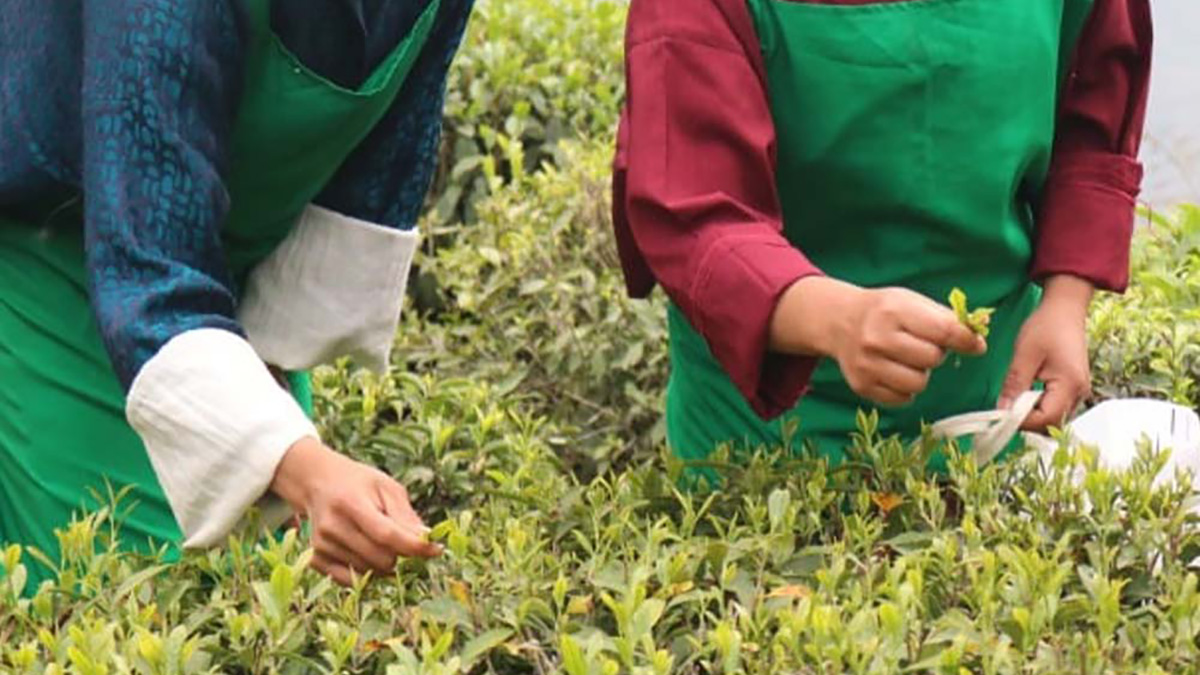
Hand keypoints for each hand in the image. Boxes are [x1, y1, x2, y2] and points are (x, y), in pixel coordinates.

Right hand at [270, 437, 440, 585]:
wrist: (318, 483)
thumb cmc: (359, 484)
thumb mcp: (386, 487)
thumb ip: (405, 515)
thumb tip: (426, 540)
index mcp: (351, 503)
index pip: (387, 534)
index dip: (414, 546)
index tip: (436, 550)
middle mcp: (332, 526)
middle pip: (380, 558)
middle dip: (399, 554)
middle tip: (400, 540)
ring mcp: (321, 546)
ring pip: (369, 572)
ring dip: (383, 563)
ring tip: (377, 540)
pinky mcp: (316, 560)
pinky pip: (351, 581)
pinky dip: (366, 572)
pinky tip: (365, 553)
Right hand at [771, 277, 986, 405]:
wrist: (839, 321)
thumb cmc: (884, 311)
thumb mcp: (911, 301)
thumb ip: (944, 319)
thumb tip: (978, 343)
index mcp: (894, 311)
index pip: (943, 331)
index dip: (966, 340)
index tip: (975, 344)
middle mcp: (877, 339)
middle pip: (931, 359)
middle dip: (935, 353)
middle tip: (923, 345)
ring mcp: (867, 365)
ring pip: (918, 384)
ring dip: (920, 374)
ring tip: (908, 360)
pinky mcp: (861, 386)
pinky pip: (902, 399)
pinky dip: (905, 389)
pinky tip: (895, 372)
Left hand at [998, 275, 1093, 430]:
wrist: (1065, 309)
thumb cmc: (1046, 326)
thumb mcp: (1024, 354)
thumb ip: (1014, 384)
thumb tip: (1002, 410)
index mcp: (1070, 385)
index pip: (1046, 419)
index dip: (1022, 421)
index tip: (1000, 414)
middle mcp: (1079, 393)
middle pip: (1052, 423)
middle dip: (1026, 421)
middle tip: (1004, 409)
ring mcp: (1078, 391)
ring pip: (1053, 417)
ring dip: (1031, 414)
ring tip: (1012, 400)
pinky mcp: (1072, 388)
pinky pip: (1055, 406)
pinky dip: (1038, 407)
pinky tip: (1024, 395)